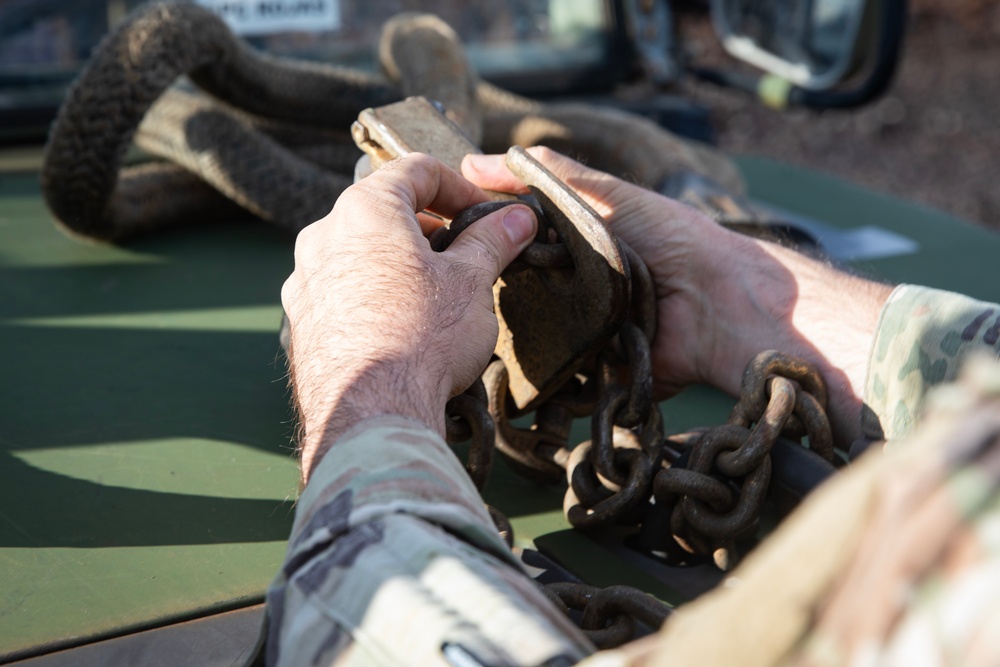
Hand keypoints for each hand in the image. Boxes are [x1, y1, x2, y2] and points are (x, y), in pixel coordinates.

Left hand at [282, 153, 535, 480]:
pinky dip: (371, 296)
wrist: (372, 412)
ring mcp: (304, 282)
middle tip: (465, 256)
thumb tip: (517, 217)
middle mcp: (323, 237)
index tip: (486, 216)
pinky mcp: (299, 324)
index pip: (416, 170)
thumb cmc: (422, 338)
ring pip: (358, 254)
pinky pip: (340, 293)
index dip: (460, 187)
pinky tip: (400, 327)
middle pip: (383, 211)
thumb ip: (492, 241)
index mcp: (365, 210)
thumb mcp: (472, 281)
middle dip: (430, 228)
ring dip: (398, 263)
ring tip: (434, 296)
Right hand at [464, 147, 891, 444]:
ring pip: (528, 333)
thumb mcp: (607, 194)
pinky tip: (497, 367)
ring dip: (506, 332)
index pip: (515, 244)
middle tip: (450, 288)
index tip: (442, 240)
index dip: (484, 241)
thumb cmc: (670, 239)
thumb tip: (472, 160)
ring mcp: (581, 331)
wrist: (720, 303)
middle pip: (516, 291)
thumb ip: (549, 176)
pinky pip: (553, 374)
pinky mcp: (592, 371)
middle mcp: (574, 288)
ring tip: (464, 326)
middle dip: (489, 291)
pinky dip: (532, 372)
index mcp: (575, 246)